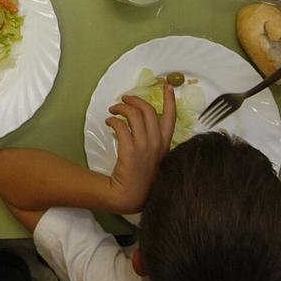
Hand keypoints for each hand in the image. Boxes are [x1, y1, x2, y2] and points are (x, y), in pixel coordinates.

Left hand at [104, 87, 175, 212]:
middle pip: (148, 110)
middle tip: (124, 99)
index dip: (169, 100)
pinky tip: (109, 122)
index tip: (166, 85)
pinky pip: (121, 126)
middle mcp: (158, 143)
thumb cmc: (142, 176)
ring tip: (113, 110)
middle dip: (134, 100)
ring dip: (122, 107)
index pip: (171, 117)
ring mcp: (145, 147)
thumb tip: (143, 120)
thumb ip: (154, 140)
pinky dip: (113, 120)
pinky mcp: (130, 150)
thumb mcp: (155, 157)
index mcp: (166, 144)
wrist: (131, 195)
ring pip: (134, 114)